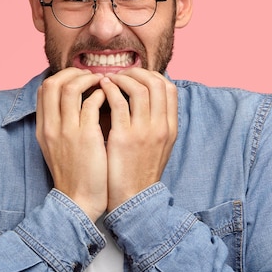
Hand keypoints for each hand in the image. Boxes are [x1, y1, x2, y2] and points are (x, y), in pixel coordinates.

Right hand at [35, 68, 107, 221]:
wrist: (79, 201)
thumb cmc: (75, 174)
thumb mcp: (57, 148)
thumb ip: (61, 124)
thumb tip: (76, 101)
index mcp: (43, 128)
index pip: (43, 89)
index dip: (61, 77)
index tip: (78, 78)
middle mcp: (51, 126)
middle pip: (52, 83)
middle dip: (72, 73)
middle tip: (91, 76)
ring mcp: (67, 131)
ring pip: (70, 88)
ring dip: (88, 80)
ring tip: (102, 83)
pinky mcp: (86, 136)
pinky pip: (91, 103)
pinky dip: (101, 95)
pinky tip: (110, 98)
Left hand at [99, 68, 177, 210]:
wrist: (132, 199)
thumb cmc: (139, 172)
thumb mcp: (159, 146)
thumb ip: (156, 122)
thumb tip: (146, 98)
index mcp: (170, 128)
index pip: (169, 88)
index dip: (151, 75)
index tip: (135, 76)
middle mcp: (160, 127)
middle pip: (156, 83)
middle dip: (136, 72)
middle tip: (119, 73)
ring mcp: (144, 132)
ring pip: (139, 88)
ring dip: (121, 78)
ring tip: (108, 79)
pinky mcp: (124, 138)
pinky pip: (118, 103)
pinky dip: (110, 90)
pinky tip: (101, 89)